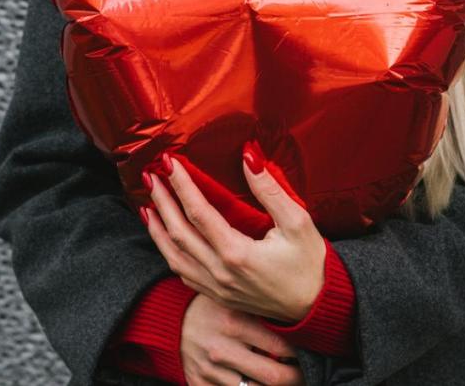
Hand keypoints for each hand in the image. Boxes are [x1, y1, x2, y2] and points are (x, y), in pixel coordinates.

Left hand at [143, 147, 326, 322]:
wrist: (315, 308)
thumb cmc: (310, 264)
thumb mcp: (297, 222)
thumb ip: (270, 190)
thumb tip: (249, 157)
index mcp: (237, 253)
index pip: (199, 213)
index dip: (182, 185)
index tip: (171, 163)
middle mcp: (220, 273)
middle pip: (178, 233)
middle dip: (162, 201)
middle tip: (151, 176)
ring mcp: (216, 288)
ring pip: (174, 257)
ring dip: (157, 229)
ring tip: (148, 205)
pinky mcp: (218, 296)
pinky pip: (183, 273)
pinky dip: (168, 253)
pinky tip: (165, 239)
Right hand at [180, 292, 302, 385]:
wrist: (172, 320)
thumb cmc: (214, 307)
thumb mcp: (236, 300)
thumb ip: (262, 312)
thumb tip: (300, 325)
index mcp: (234, 322)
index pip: (280, 346)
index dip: (299, 353)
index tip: (306, 352)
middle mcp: (221, 348)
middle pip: (272, 376)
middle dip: (295, 377)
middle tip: (303, 374)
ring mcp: (209, 370)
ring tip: (282, 378)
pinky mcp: (199, 383)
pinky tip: (257, 382)